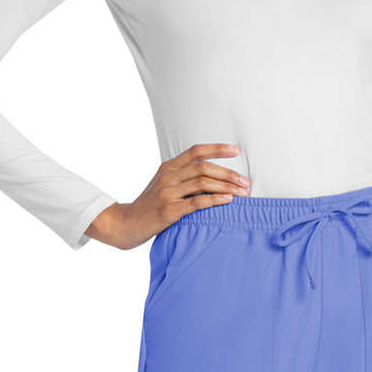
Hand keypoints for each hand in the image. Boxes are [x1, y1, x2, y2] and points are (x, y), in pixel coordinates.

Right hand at [84, 144, 250, 249]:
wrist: (126, 223)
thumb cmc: (148, 206)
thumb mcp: (162, 186)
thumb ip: (181, 178)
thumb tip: (210, 176)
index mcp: (168, 168)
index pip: (196, 151)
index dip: (217, 149)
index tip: (236, 150)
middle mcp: (168, 177)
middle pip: (204, 167)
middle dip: (229, 173)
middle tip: (245, 181)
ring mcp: (168, 193)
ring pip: (203, 182)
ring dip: (227, 186)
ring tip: (242, 192)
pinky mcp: (169, 210)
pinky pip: (197, 202)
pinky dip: (216, 199)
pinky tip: (228, 200)